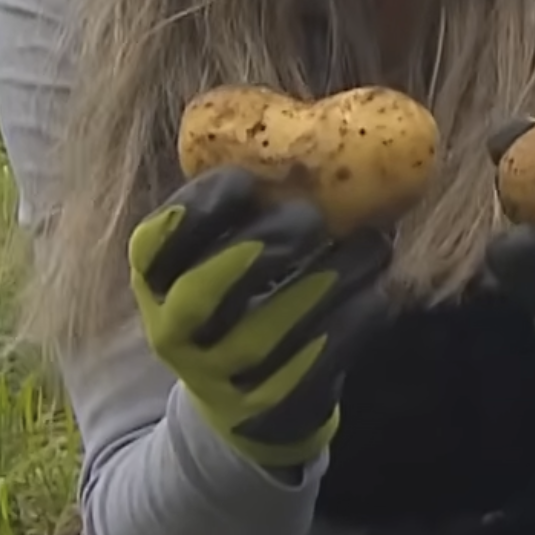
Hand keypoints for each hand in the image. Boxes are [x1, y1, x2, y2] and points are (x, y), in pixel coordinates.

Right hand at [127, 165, 391, 467]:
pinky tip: (379, 290)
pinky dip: (354, 320)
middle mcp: (176, 331)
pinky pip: (317, 362)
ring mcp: (221, 378)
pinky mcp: (273, 408)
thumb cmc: (247, 293)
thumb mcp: (227, 248)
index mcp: (155, 280)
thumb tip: (332, 126)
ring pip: (272, 328)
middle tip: (314, 219)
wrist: (247, 403)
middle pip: (207, 291)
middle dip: (263, 247)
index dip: (195, 210)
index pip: (156, 244)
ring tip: (374, 244)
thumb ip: (254, 196)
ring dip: (331, 278)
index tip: (242, 180)